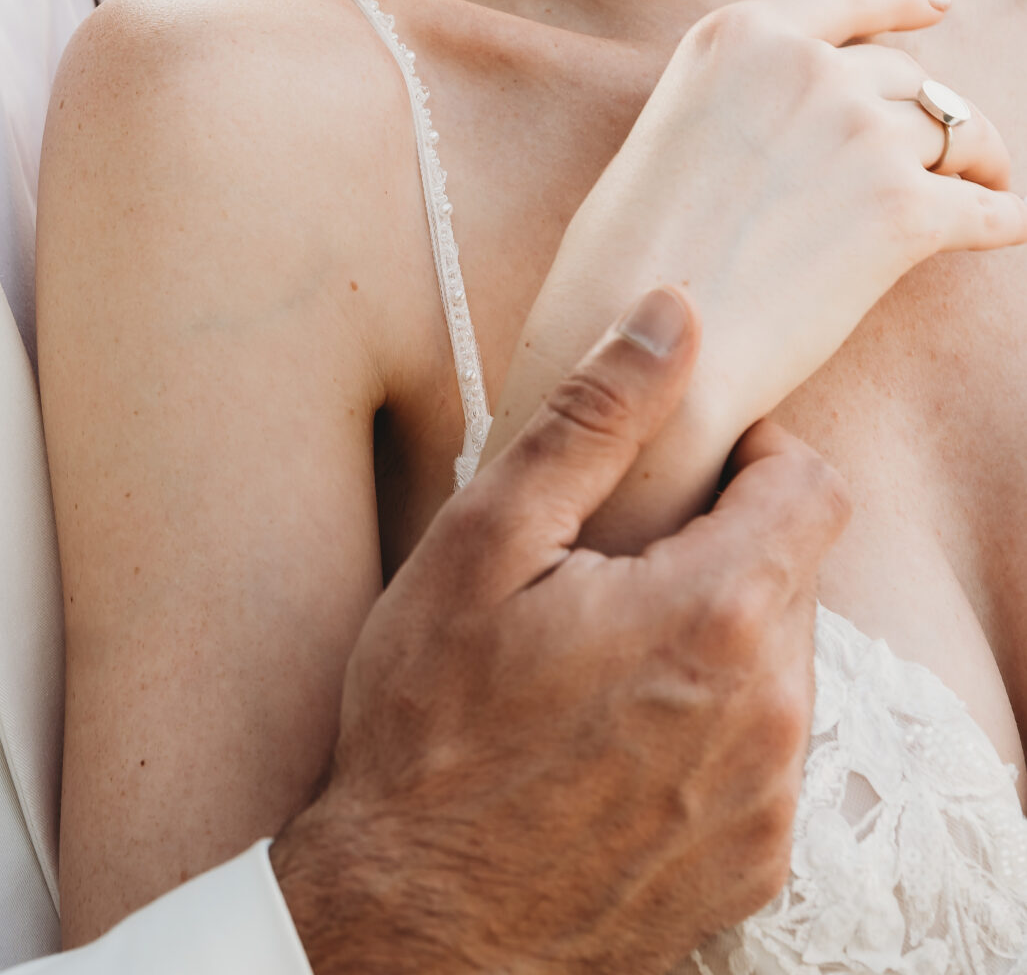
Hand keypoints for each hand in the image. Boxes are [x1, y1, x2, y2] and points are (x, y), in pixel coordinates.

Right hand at [272, 291, 847, 974]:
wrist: (411, 922)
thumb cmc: (431, 724)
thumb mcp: (484, 543)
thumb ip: (594, 419)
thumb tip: (671, 313)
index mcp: (719, 616)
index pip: (814, 485)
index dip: (752, 455)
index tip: (679, 470)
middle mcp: (774, 714)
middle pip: (795, 575)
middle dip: (719, 548)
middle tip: (607, 570)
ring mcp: (771, 802)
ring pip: (781, 666)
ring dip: (714, 639)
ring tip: (600, 658)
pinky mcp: (756, 866)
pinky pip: (764, 755)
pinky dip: (709, 727)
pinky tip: (612, 737)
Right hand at [481, 0, 1026, 550]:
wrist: (642, 346)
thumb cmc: (629, 258)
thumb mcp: (672, 129)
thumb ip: (741, 99)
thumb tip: (803, 124)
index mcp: (739, 36)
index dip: (901, 0)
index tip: (935, 5)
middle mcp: (807, 69)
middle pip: (907, 77)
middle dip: (930, 112)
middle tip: (944, 151)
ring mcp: (861, 134)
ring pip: (955, 135)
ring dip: (972, 165)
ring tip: (978, 191)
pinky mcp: (905, 212)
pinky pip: (988, 210)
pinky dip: (1003, 218)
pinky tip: (1007, 226)